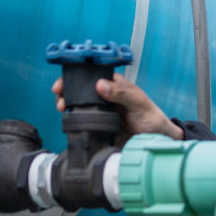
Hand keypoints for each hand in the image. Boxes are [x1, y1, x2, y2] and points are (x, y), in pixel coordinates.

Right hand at [51, 74, 184, 145]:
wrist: (155, 140)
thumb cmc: (151, 117)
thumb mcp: (138, 102)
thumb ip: (121, 93)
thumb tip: (100, 85)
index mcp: (113, 85)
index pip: (90, 76)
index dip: (74, 78)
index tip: (63, 84)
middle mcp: (104, 97)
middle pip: (80, 92)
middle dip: (66, 93)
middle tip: (59, 98)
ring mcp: (100, 112)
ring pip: (78, 107)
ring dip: (67, 107)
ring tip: (62, 110)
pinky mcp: (99, 127)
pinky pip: (83, 124)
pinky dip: (75, 124)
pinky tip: (70, 123)